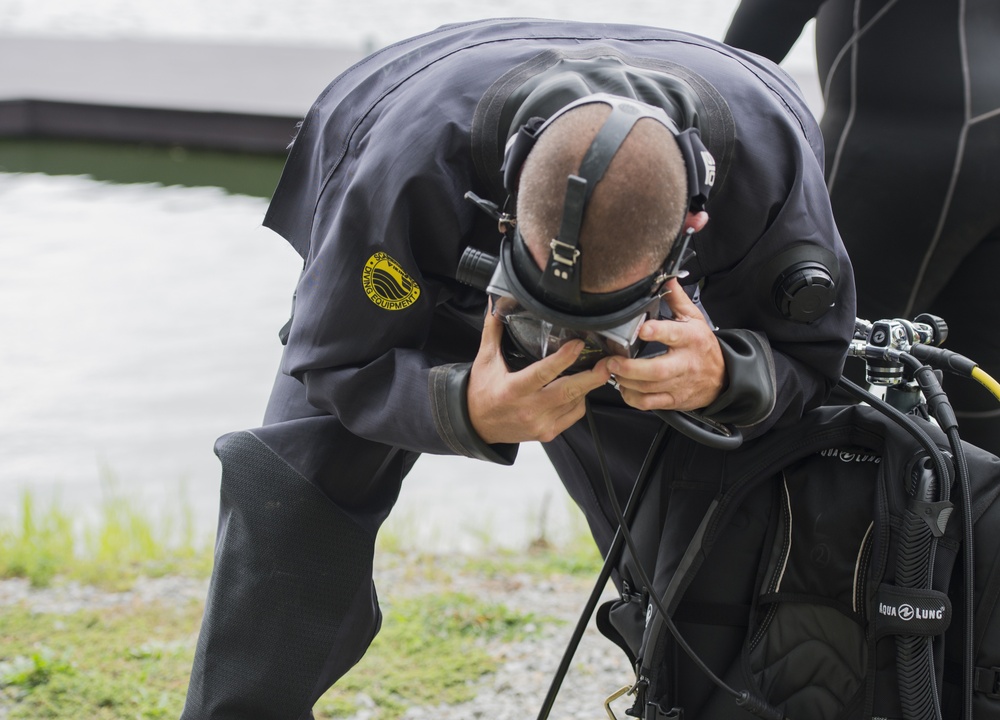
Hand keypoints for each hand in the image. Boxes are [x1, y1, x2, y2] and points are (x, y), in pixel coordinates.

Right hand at [468, 302, 611, 443]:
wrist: (477, 426)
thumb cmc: (482, 392)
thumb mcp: (485, 360)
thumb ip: (493, 331)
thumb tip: (495, 305)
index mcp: (513, 389)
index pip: (543, 373)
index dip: (563, 359)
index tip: (578, 345)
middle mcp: (529, 409)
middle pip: (568, 392)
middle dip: (591, 377)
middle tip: (607, 362)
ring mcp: (540, 423)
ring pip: (575, 404)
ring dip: (587, 386)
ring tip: (596, 370)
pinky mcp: (547, 433)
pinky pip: (573, 416)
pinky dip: (580, 401)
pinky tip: (579, 389)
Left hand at [605, 278, 725, 411]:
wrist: (723, 378)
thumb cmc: (703, 347)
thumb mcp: (695, 319)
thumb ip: (677, 299)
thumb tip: (666, 279)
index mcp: (689, 339)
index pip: (673, 334)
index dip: (657, 332)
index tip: (642, 329)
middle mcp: (684, 363)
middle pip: (656, 370)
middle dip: (629, 367)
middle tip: (612, 361)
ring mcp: (678, 384)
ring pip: (648, 388)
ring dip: (625, 381)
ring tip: (612, 371)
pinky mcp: (673, 400)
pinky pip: (649, 403)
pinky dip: (631, 398)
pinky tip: (624, 387)